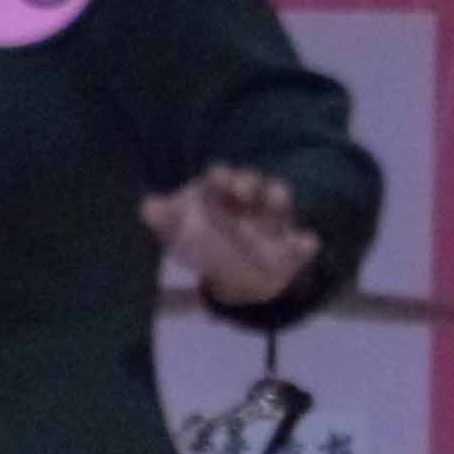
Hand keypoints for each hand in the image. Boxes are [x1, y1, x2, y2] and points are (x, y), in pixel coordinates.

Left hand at [143, 163, 318, 305]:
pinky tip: (306, 242)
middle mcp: (249, 200)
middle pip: (251, 183)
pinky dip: (304, 243)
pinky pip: (302, 242)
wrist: (236, 276)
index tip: (218, 179)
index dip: (220, 178)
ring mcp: (272, 220)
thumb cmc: (204, 243)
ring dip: (278, 199)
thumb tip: (147, 208)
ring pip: (279, 203)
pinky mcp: (291, 245)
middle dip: (248, 184)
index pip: (220, 178)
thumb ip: (167, 220)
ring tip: (277, 198)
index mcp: (220, 193)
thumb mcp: (180, 234)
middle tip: (242, 190)